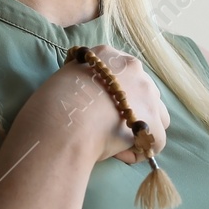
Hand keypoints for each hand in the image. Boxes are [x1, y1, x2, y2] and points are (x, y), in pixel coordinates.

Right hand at [36, 44, 169, 164]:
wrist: (61, 123)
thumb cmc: (51, 104)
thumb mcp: (64, 79)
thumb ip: (82, 81)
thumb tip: (88, 98)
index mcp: (108, 54)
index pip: (121, 73)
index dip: (112, 95)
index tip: (97, 109)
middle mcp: (132, 68)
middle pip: (142, 91)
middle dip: (130, 109)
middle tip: (106, 126)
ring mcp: (147, 94)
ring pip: (156, 114)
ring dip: (140, 127)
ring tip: (116, 141)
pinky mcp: (153, 123)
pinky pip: (154, 141)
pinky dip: (136, 151)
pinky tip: (115, 154)